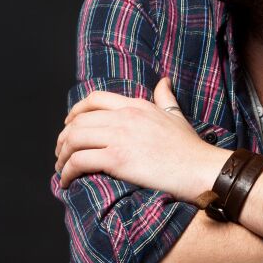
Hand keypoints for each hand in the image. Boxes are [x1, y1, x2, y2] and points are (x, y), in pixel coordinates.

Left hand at [54, 77, 226, 200]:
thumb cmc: (191, 148)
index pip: (95, 99)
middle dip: (64, 138)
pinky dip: (66, 172)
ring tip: (61, 169)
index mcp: (136, 105)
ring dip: (62, 156)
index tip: (68, 125)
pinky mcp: (117, 159)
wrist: (201, 169)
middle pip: (79, 121)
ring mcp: (120, 137)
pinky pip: (79, 161)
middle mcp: (125, 117)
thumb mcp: (176, 116)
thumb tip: (164, 80)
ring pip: (74, 139)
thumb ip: (165, 98)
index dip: (75, 111)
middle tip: (61, 153)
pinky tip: (66, 181)